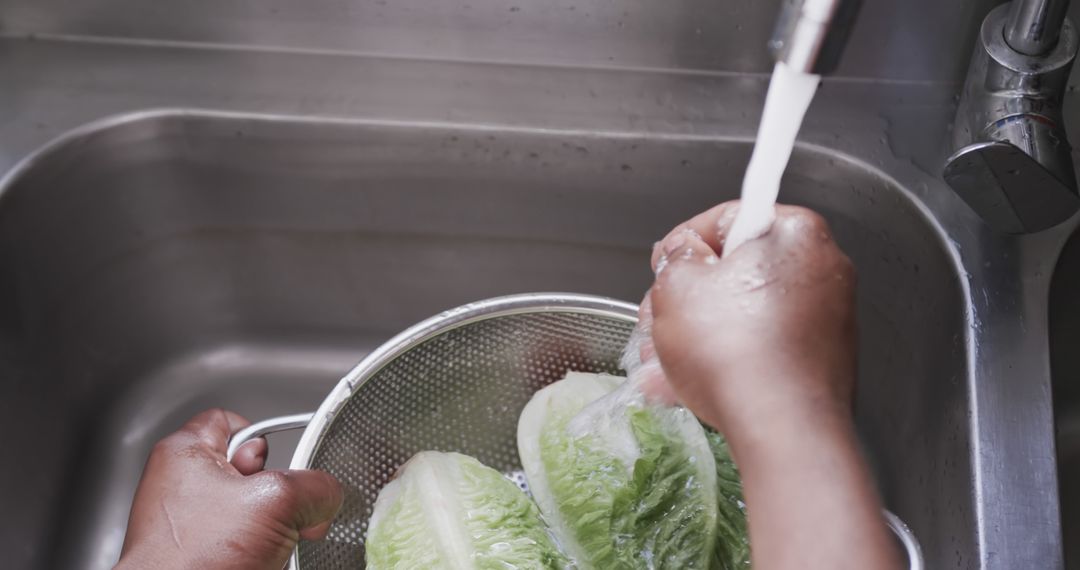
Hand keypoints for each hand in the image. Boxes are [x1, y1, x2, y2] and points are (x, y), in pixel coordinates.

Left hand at [115, 409, 343, 569]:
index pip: (230, 420)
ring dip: (274, 527)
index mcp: (184, 454)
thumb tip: (328, 494)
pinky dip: (260, 550)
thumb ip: (315, 485)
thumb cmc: (196, 559)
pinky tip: (265, 561)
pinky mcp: (194, 556)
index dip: (263, 435)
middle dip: (277, 492)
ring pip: (248, 510)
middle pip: (247, 469)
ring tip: (273, 545)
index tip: (282, 458)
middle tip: (284, 512)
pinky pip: (238, 541)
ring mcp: (184, 525)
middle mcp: (177, 486)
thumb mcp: (277, 502)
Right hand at [641, 201, 856, 438]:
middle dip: (686, 299)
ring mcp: (826, 319)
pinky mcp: (821, 362)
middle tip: (656, 321)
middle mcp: (821, 268)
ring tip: (659, 364)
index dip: (682, 243)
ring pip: (743, 314)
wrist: (782, 430)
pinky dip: (727, 360)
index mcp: (795, 233)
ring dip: (697, 335)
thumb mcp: (676, 286)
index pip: (727, 217)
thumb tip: (684, 253)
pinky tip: (685, 385)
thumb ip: (675, 256)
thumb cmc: (732, 352)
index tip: (661, 267)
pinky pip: (762, 348)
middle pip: (735, 270)